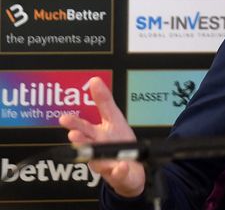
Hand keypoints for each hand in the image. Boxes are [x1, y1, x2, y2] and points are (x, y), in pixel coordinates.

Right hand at [59, 77, 145, 197]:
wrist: (129, 169)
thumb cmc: (119, 141)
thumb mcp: (115, 118)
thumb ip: (104, 100)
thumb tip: (95, 80)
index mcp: (97, 133)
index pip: (85, 126)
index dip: (75, 123)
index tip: (64, 119)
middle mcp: (98, 148)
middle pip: (87, 144)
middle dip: (79, 140)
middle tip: (73, 135)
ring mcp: (106, 162)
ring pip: (98, 159)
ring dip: (97, 157)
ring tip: (95, 151)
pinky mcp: (117, 174)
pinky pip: (119, 172)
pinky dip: (120, 169)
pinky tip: (122, 166)